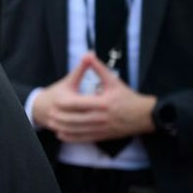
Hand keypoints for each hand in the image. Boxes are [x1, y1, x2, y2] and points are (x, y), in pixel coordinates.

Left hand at [34, 53, 157, 141]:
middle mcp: (102, 118)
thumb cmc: (128, 97)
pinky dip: (70, 137)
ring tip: (51, 122)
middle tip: (48, 113)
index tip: (54, 101)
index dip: (63, 104)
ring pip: (76, 130)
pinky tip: (61, 133)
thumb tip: (89, 54)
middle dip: (59, 117)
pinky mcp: (103, 136)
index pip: (77, 105)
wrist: (144, 116)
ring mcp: (102, 128)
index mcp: (103, 103)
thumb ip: (99, 69)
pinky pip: (83, 138)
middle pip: (73, 119)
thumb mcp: (114, 82)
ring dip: (61, 127)